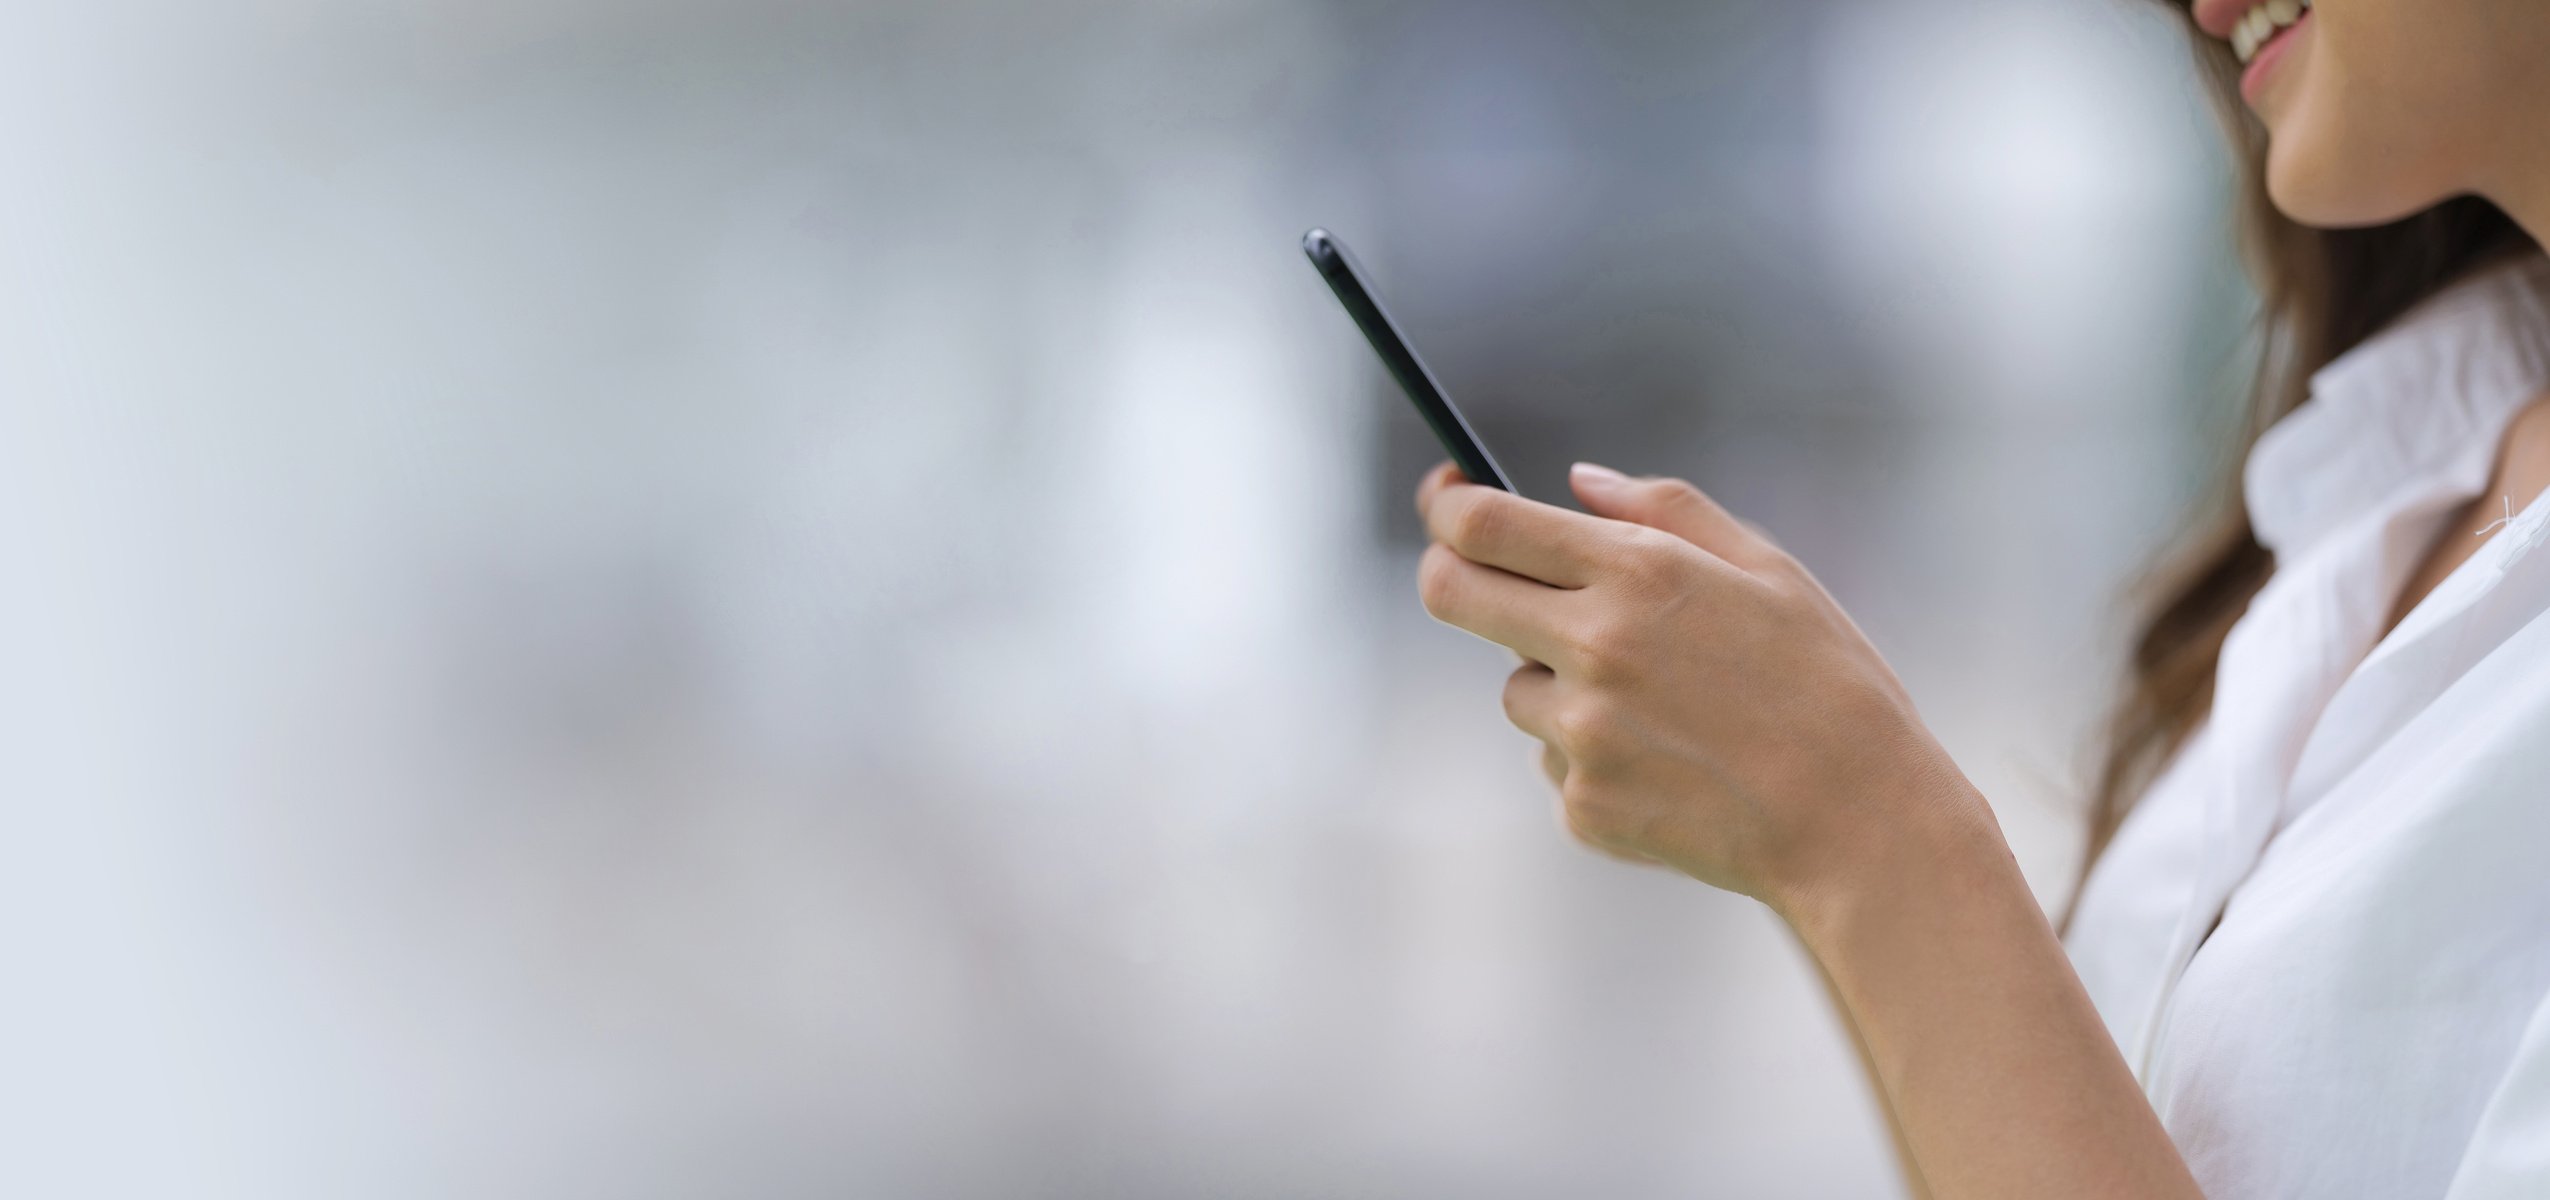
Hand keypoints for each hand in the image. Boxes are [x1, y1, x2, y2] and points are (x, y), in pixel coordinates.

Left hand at [1413, 461, 1988, 912]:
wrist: (1860, 823)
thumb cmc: (1828, 684)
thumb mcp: (1769, 569)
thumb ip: (1665, 510)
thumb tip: (1578, 482)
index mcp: (1636, 575)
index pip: (1483, 524)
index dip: (1447, 505)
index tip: (1447, 497)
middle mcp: (1593, 649)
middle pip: (1451, 593)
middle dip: (1451, 573)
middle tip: (1480, 576)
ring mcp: (1581, 735)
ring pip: (1518, 689)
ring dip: (1556, 684)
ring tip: (1662, 707)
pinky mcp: (1583, 805)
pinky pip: (1557, 762)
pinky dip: (1596, 758)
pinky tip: (1674, 765)